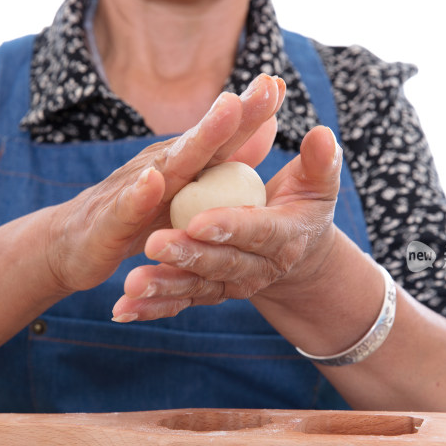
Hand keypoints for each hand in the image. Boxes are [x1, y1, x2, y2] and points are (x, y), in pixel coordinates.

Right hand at [42, 74, 285, 294]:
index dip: (251, 109)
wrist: (75, 242)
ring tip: (226, 112)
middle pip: (202, 139)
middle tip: (265, 86)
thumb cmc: (140, 213)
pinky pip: (126, 207)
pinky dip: (139, 194)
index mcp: (185, 163)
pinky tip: (152, 180)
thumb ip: (227, 160)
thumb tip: (270, 127)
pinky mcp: (110, 222)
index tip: (280, 82)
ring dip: (198, 138)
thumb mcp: (189, 190)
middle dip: (234, 113)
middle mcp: (162, 167)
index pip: (223, 134)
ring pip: (170, 164)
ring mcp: (134, 190)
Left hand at [112, 125, 342, 321]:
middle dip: (188, 256)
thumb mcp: (318, 184)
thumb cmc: (303, 206)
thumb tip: (323, 134)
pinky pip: (180, 303)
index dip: (230, 226)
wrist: (296, 252)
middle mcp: (260, 268)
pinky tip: (122, 310)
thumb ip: (321, 162)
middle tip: (154, 244)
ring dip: (164, 287)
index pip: (258, 232)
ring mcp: (233, 285)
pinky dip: (152, 309)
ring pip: (196, 287)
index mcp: (285, 238)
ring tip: (132, 284)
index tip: (198, 221)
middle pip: (222, 263)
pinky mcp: (211, 293)